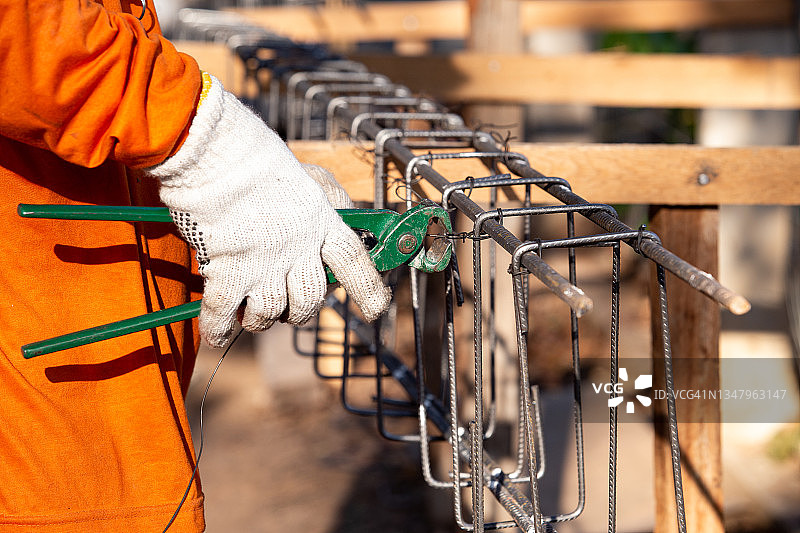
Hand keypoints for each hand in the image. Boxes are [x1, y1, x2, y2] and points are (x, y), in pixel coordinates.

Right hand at [146, 73, 390, 346]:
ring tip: (251, 312)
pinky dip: (219, 328)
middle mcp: (299, 249)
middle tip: (287, 308)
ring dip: (260, 319)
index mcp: (323, 224)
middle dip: (299, 312)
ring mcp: (264, 262)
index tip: (377, 310)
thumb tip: (352, 225)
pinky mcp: (228, 269)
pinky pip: (225, 313)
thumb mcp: (312, 176)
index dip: (369, 290)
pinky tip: (218, 334)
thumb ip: (334, 202)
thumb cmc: (261, 160)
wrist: (217, 153)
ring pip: (271, 312)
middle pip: (310, 299)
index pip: (355, 263)